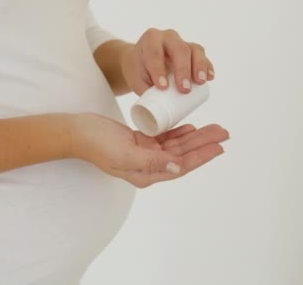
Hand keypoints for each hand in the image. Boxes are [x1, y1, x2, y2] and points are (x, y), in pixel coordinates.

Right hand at [72, 113, 228, 187]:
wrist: (78, 132)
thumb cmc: (98, 144)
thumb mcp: (126, 154)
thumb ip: (152, 162)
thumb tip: (177, 168)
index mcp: (146, 173)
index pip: (181, 165)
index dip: (201, 156)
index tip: (219, 147)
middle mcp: (148, 165)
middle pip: (183, 155)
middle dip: (204, 144)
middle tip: (224, 134)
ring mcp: (144, 153)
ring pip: (177, 146)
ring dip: (195, 137)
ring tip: (214, 129)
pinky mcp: (140, 141)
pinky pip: (165, 138)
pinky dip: (179, 133)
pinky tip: (191, 128)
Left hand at [120, 28, 214, 94]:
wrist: (140, 61)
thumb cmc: (138, 71)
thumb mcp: (137, 79)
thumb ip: (148, 91)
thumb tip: (160, 109)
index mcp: (150, 40)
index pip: (154, 52)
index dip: (159, 69)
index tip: (163, 87)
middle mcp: (167, 37)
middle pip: (179, 49)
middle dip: (183, 69)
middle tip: (184, 89)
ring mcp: (182, 42)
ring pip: (194, 49)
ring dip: (199, 66)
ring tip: (200, 82)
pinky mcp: (192, 50)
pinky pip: (202, 55)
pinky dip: (207, 66)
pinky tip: (210, 77)